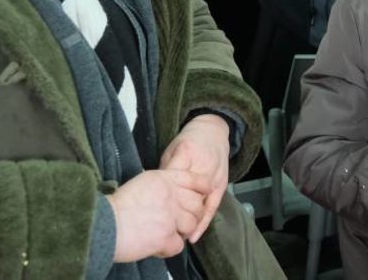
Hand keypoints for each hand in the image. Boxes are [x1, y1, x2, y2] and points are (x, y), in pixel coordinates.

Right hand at [107, 168, 210, 261]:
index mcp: (165, 179)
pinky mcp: (166, 237)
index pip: (195, 179)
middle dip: (192, 215)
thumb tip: (169, 192)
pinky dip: (169, 248)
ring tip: (166, 235)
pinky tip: (157, 246)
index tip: (203, 194)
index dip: (202, 188)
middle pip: (197, 204)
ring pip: (191, 225)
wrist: (103, 224)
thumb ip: (160, 186)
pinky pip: (179, 245)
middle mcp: (172, 195)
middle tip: (179, 222)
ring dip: (181, 232)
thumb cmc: (115, 206)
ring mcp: (171, 216)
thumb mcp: (140, 184)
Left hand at [159, 114, 230, 243]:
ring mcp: (213, 178)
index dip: (160, 198)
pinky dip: (202, 223)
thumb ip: (164, 171)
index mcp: (186, 153)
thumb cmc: (190, 140)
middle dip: (172, 213)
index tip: (147, 214)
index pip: (170, 180)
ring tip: (173, 236)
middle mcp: (202, 167)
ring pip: (199, 205)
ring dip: (187, 222)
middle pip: (185, 195)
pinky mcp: (221, 186)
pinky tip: (193, 236)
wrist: (214, 131)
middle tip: (157, 229)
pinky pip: (212, 208)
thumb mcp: (172, 150)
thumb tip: (152, 193)